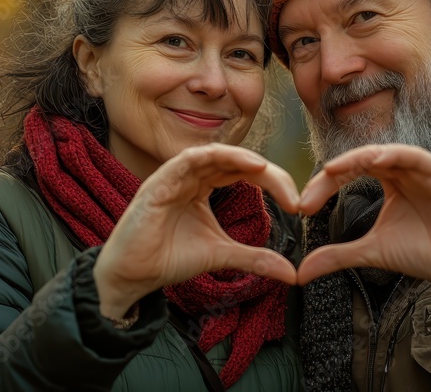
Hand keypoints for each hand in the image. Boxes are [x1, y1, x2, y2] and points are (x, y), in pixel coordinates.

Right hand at [93, 144, 299, 319]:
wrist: (133, 276)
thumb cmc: (170, 259)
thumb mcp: (222, 255)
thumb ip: (256, 258)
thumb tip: (292, 274)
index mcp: (203, 186)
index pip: (244, 172)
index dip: (273, 182)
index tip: (296, 205)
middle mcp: (190, 176)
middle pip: (235, 161)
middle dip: (268, 173)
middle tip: (293, 194)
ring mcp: (174, 176)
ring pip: (213, 154)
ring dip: (243, 158)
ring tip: (266, 171)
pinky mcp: (158, 182)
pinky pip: (187, 160)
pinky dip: (214, 158)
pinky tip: (238, 166)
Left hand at [297, 144, 430, 287]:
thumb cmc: (426, 253)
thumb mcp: (373, 251)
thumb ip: (338, 255)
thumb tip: (302, 271)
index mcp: (391, 181)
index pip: (350, 171)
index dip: (324, 185)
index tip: (303, 207)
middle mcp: (405, 169)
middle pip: (361, 159)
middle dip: (332, 175)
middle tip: (308, 197)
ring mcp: (423, 168)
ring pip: (384, 153)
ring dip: (355, 159)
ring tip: (331, 170)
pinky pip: (414, 156)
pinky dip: (394, 154)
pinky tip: (374, 159)